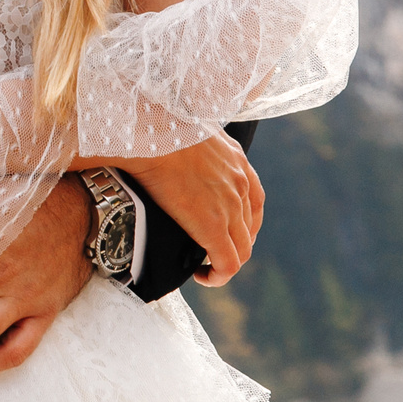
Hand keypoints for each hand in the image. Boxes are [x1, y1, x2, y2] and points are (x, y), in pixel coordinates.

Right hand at [108, 133, 262, 285]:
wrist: (148, 132)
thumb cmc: (154, 125)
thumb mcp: (185, 127)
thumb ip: (189, 143)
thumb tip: (164, 148)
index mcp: (236, 158)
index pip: (254, 199)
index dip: (242, 221)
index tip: (224, 230)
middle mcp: (240, 182)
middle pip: (250, 227)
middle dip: (234, 244)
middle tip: (210, 252)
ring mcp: (230, 205)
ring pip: (242, 248)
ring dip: (226, 261)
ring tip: (206, 268)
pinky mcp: (212, 225)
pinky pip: (227, 262)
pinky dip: (218, 275)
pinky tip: (203, 276)